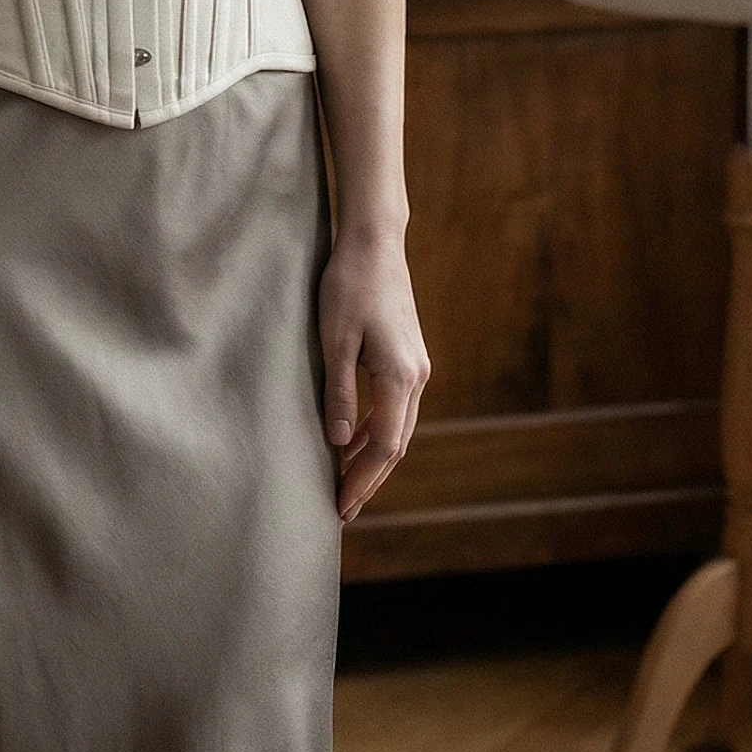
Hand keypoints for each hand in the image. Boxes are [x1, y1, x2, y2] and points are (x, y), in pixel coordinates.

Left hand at [317, 230, 426, 522]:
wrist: (375, 242)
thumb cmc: (349, 285)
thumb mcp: (334, 340)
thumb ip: (338, 392)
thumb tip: (338, 443)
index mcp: (400, 376)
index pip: (385, 445)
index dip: (362, 479)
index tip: (341, 505)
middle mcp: (417, 376)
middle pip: (396, 444)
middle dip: (369, 478)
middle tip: (342, 509)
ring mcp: (417, 366)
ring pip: (398, 427)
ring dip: (373, 457)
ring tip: (346, 483)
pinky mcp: (409, 356)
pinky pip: (395, 407)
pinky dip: (376, 430)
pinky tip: (353, 439)